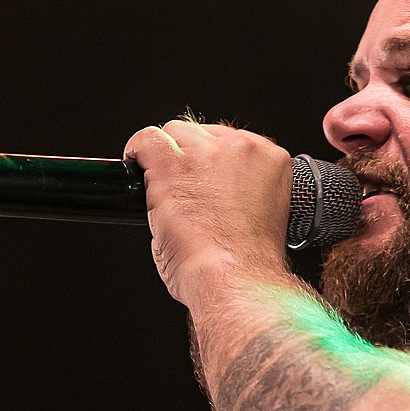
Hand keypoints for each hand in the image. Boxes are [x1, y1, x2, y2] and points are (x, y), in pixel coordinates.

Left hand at [123, 121, 293, 305]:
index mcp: (272, 161)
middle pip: (205, 133)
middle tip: (184, 188)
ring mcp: (207, 153)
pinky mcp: (173, 164)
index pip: (236, 141)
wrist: (238, 278)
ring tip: (162, 184)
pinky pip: (147, 139)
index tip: (208, 177)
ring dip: (166, 155)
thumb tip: (211, 192)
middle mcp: (243, 149)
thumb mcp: (263, 215)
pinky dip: (138, 152)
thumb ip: (241, 192)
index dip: (216, 160)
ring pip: (175, 133)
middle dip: (192, 157)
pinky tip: (137, 167)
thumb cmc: (250, 263)